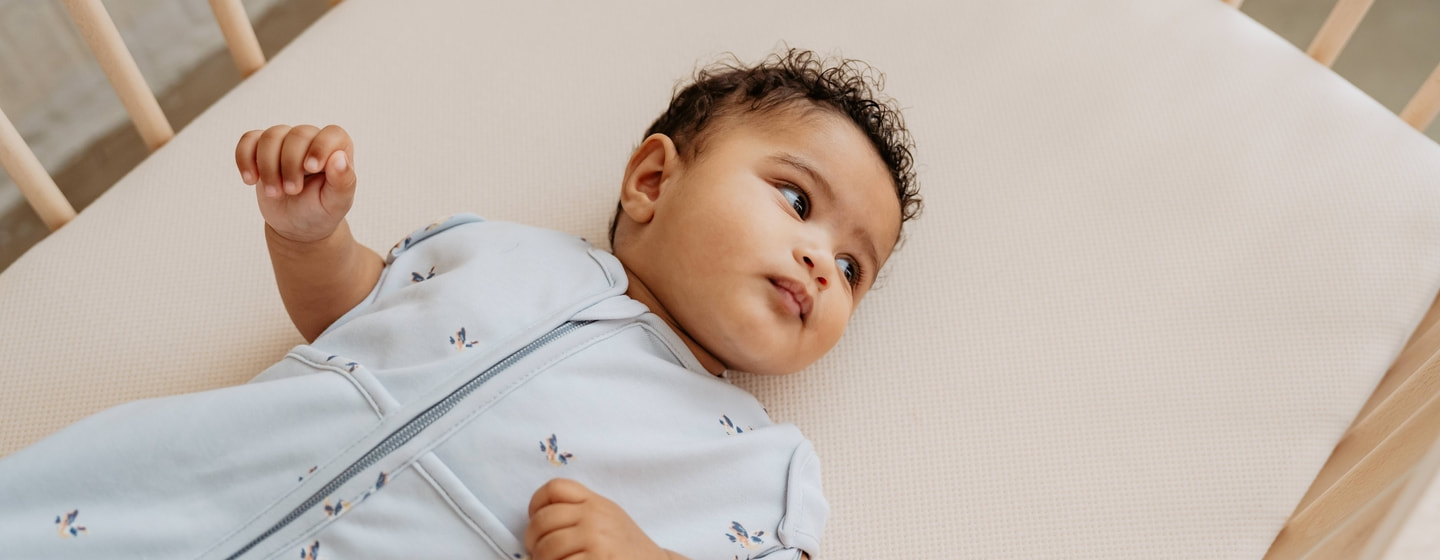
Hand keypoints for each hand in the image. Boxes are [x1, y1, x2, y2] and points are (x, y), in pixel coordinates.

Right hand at [235, 124, 355, 242]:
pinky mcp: (262, 149)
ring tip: (275, 193)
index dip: (320, 147)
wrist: (297, 224)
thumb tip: (339, 158)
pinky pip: (248, 140)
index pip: (332, 134)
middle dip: (290, 165)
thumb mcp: (337, 203)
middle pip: (297, 135)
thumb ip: (343, 181)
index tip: (310, 168)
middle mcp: (312, 140)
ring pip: (271, 137)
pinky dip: (245, 158)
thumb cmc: (321, 211)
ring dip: (268, 167)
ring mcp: (285, 142)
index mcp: (337, 149)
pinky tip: (251, 180)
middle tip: (292, 191)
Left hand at [525, 478, 674, 559]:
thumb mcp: (608, 519)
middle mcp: (595, 516)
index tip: (534, 521)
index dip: (536, 505)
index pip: (554, 489)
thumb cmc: (626, 549)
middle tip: (538, 552)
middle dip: (533, 540)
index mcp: (596, 502)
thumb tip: (538, 521)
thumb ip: (580, 511)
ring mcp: (595, 539)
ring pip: (547, 547)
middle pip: (543, 520)